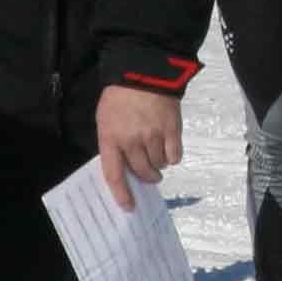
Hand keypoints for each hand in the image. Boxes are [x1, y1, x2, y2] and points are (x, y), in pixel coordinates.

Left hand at [95, 84, 182, 211]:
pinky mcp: (173, 129)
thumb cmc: (118, 98)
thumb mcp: (105, 121)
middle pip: (141, 171)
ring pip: (159, 164)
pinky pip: (175, 155)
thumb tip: (123, 166)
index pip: (114, 175)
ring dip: (159, 165)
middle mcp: (132, 141)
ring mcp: (153, 135)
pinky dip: (173, 157)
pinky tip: (169, 150)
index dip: (122, 194)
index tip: (129, 207)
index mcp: (110, 139)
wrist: (143, 73)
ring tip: (157, 155)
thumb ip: (112, 143)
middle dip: (146, 177)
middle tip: (149, 174)